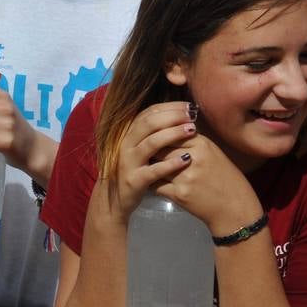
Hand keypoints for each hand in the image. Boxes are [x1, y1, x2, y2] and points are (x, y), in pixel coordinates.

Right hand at [109, 101, 199, 221]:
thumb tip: (177, 116)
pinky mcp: (134, 180)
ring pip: (151, 143)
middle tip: (192, 116)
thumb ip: (151, 134)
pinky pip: (154, 170)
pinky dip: (170, 164)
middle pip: (149, 123)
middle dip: (173, 116)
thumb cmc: (134, 170)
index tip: (189, 106)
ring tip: (192, 131)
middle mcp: (126, 144)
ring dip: (173, 134)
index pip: (148, 112)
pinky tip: (186, 160)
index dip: (169, 107)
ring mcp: (128, 162)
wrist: (114, 200)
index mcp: (129, 134)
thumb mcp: (139, 149)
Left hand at [153, 133, 262, 236]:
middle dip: (152, 151)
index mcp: (202, 144)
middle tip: (146, 153)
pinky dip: (153, 182)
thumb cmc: (225, 178)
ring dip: (150, 166)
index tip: (154, 139)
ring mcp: (185, 177)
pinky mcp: (179, 194)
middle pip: (160, 148)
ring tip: (147, 166)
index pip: (171, 133)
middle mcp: (193, 158)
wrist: (235, 209)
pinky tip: (153, 181)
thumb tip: (167, 131)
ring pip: (156, 165)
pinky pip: (156, 184)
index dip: (160, 136)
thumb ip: (192, 141)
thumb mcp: (213, 153)